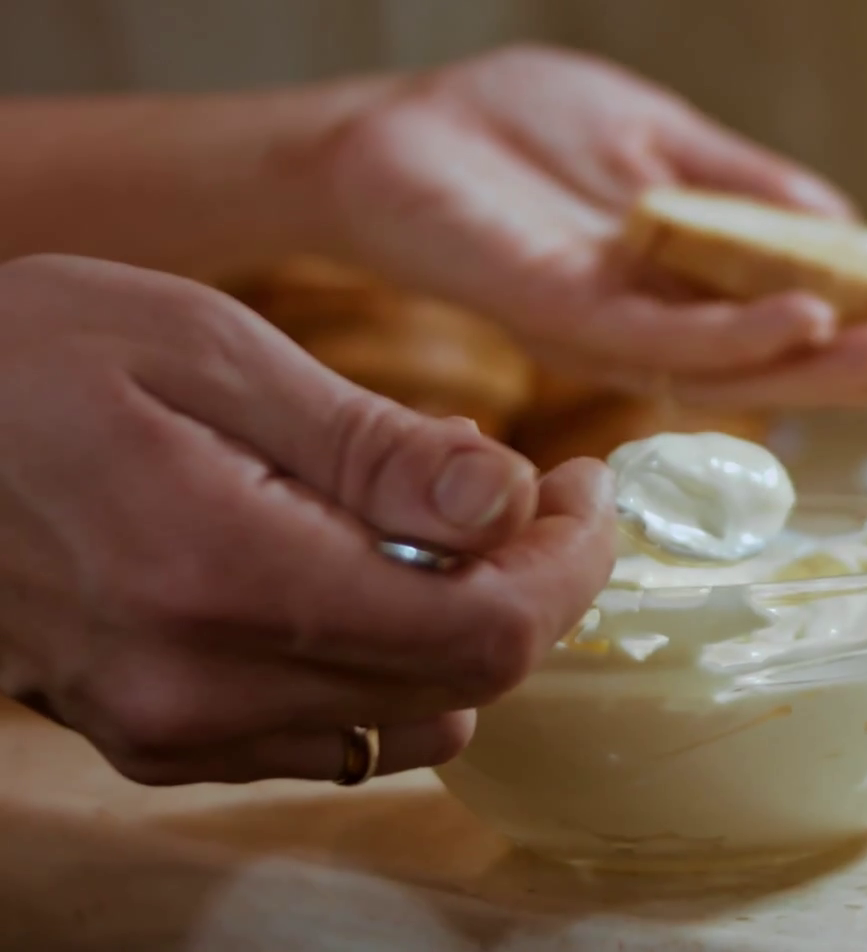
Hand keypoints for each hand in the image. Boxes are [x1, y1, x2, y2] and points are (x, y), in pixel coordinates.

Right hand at [0, 255, 615, 784]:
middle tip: (535, 493)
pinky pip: (337, 737)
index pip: (485, 634)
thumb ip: (371, 443)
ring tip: (438, 523)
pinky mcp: (158, 743)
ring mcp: (175, 729)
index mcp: (224, 575)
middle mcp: (201, 685)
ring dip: (466, 626)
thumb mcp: (207, 350)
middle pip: (466, 685)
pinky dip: (391, 666)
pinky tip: (365, 575)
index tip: (584, 486)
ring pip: (413, 719)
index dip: (570, 564)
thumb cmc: (27, 359)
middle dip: (533, 586)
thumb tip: (513, 501)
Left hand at [306, 45, 866, 411]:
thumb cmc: (512, 128)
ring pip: (732, 368)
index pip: (798, 330)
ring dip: (824, 367)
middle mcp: (654, 326)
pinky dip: (738, 334)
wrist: (388, 131)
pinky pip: (659, 335)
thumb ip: (745, 188)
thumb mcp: (660, 144)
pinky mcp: (557, 310)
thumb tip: (844, 224)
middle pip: (780, 368)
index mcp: (685, 288)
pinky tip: (808, 317)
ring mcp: (607, 327)